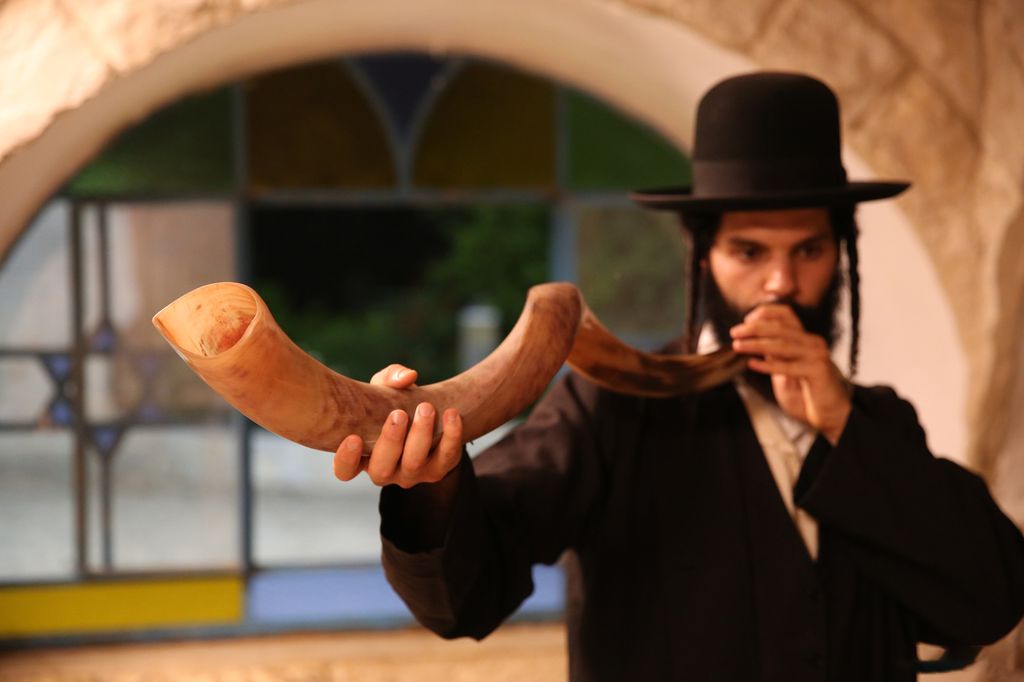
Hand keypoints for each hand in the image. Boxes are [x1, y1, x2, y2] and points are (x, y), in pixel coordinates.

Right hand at [332, 364, 463, 487]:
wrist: (425, 412)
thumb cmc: (392, 402)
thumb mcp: (383, 387)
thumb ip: (389, 378)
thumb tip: (407, 377)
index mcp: (361, 456)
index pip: (344, 471)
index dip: (346, 460)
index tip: (353, 438)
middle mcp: (384, 471)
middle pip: (382, 470)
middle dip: (391, 441)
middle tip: (399, 414)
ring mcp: (411, 474)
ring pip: (414, 465)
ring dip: (420, 435)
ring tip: (425, 408)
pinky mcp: (438, 469)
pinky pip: (447, 458)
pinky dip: (451, 436)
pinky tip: (452, 414)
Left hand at [730, 304, 850, 444]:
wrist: (832, 414)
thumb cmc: (807, 393)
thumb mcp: (785, 369)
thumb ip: (773, 354)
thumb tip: (750, 341)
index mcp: (805, 338)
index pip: (786, 314)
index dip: (765, 313)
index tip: (745, 321)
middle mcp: (812, 343)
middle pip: (780, 327)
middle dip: (754, 329)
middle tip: (735, 332)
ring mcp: (817, 355)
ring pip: (782, 344)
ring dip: (756, 344)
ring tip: (738, 346)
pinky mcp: (818, 371)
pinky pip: (789, 366)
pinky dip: (768, 365)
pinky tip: (752, 364)